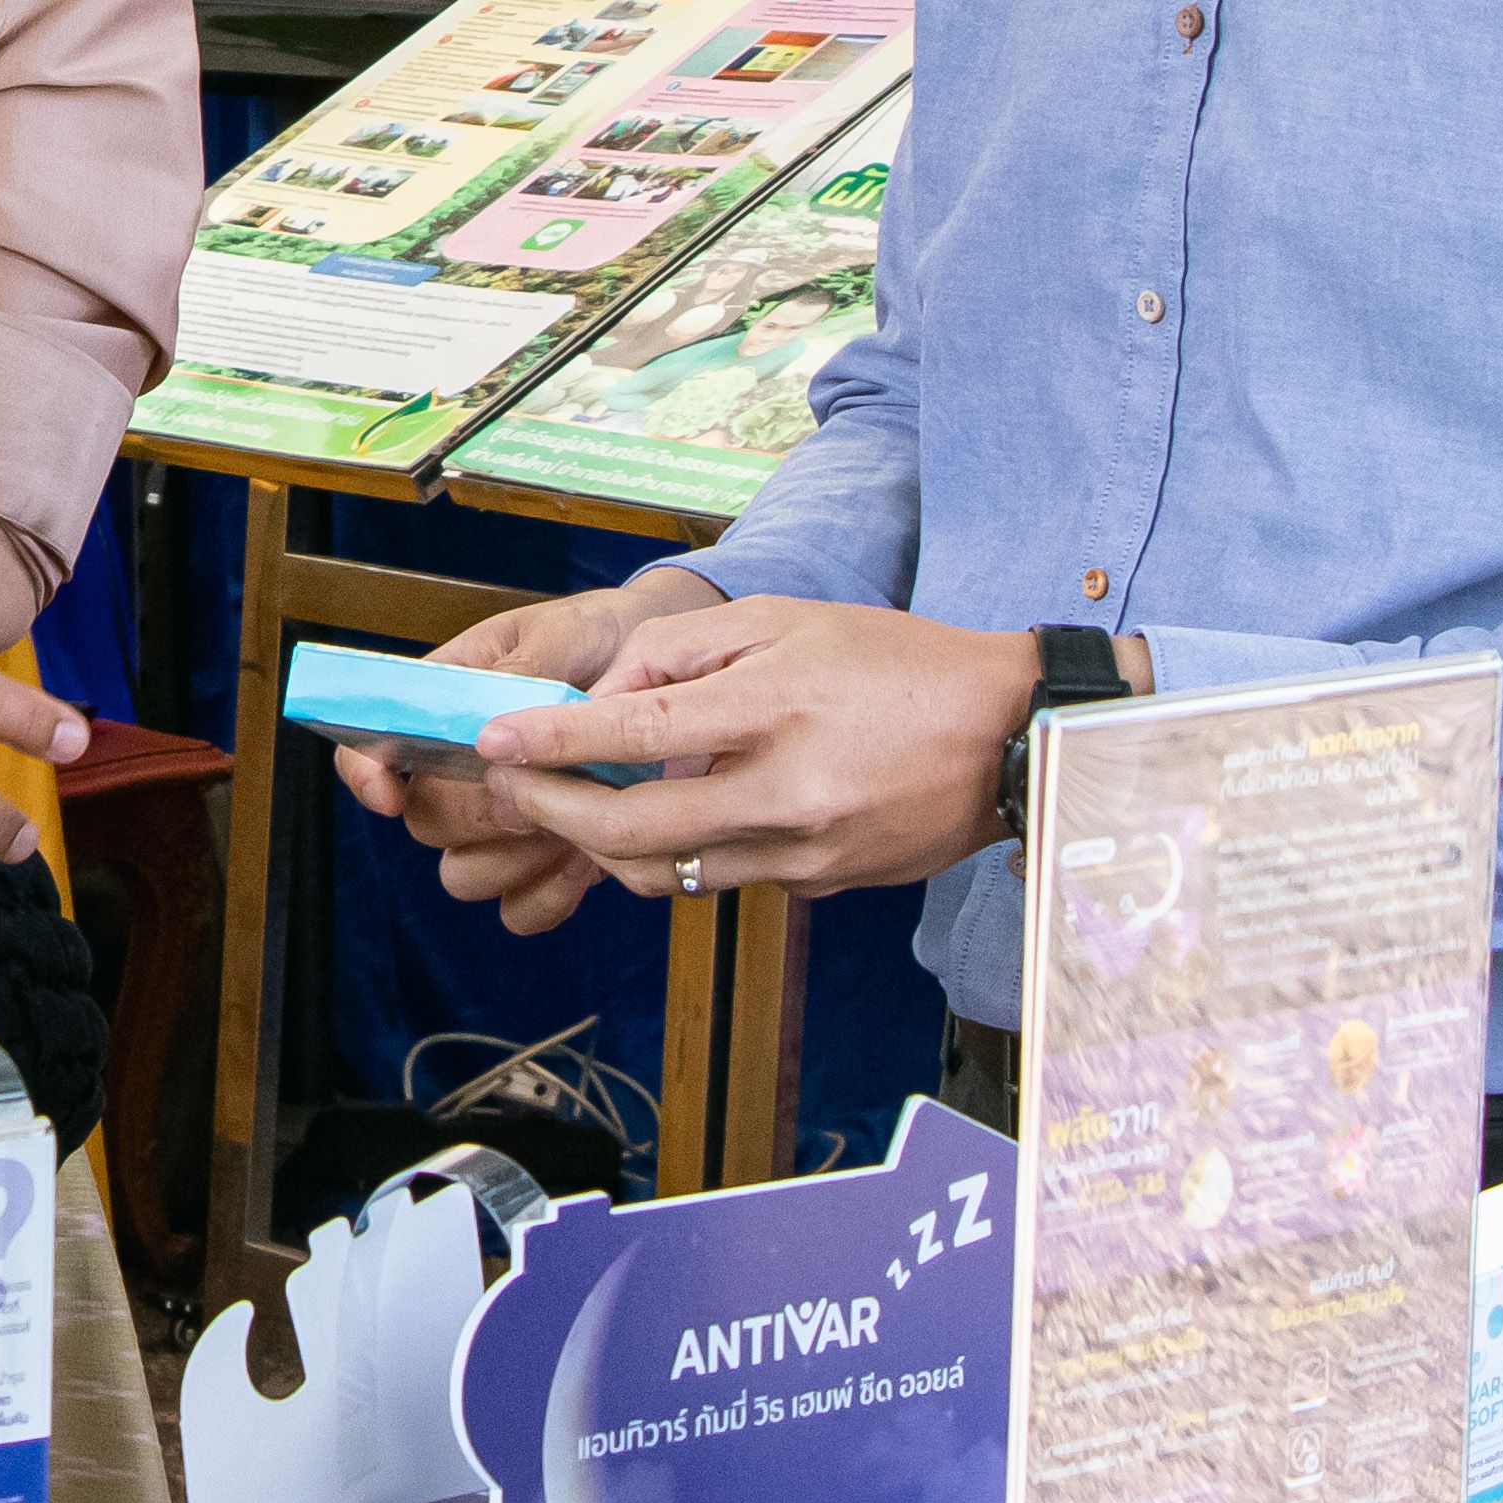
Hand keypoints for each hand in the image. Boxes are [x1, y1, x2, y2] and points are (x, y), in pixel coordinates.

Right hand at [329, 570, 716, 936]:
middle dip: (476, 813)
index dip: (366, 774)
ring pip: (465, 877)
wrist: (668, 670)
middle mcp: (460, 771)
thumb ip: (522, 676)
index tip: (391, 794)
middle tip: (536, 787)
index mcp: (443, 703)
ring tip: (573, 818)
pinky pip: (522, 911)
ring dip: (514, 859)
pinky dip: (549, 894)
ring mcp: (502, 823)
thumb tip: (485, 730)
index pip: (368, 747)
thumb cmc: (602, 637)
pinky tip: (588, 857)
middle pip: (424, 823)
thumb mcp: (564, 633)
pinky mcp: (546, 864)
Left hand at [476, 598, 1100, 902]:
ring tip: (577, 802)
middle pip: (634, 832)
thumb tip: (608, 701)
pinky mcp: (821, 883)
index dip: (554, 743)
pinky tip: (670, 813)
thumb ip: (684, 652)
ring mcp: (806, 852)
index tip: (495, 742)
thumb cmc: (894, 661)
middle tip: (515, 787)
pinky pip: (724, 876)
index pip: (636, 738)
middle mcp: (787, 793)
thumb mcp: (785, 619)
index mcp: (776, 708)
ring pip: (669, 871)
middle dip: (556, 812)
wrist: (1007, 735)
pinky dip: (680, 850)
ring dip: (607, 843)